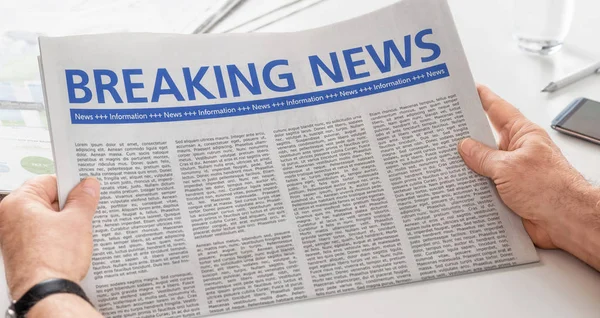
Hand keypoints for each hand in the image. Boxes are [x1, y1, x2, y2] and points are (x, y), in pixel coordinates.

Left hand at [0, 175, 99, 299]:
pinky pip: (42, 237)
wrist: (46, 293)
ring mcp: (13, 238)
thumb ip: (84, 199)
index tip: (86, 189)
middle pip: (46, 200)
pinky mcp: (21, 253)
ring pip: (45, 220)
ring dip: (64, 223)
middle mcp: (9, 219)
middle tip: (85, 212)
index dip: (71, 185)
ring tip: (78, 232)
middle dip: (68, 206)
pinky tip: (70, 245)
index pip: (49, 181)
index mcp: (18, 203)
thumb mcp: (78, 221)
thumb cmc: (52, 260)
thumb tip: (88, 186)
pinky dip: (57, 238)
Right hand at [458, 85, 598, 251]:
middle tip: (446, 133)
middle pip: (487, 140)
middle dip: (467, 138)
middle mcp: (518, 152)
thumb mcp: (508, 167)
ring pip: (484, 166)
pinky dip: (474, 189)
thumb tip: (465, 146)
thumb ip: (483, 156)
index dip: (483, 98)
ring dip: (470, 169)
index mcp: (523, 135)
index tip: (470, 89)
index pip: (498, 110)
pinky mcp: (510, 194)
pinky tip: (462, 189)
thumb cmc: (552, 189)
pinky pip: (486, 187)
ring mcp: (514, 173)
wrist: (568, 221)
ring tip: (450, 165)